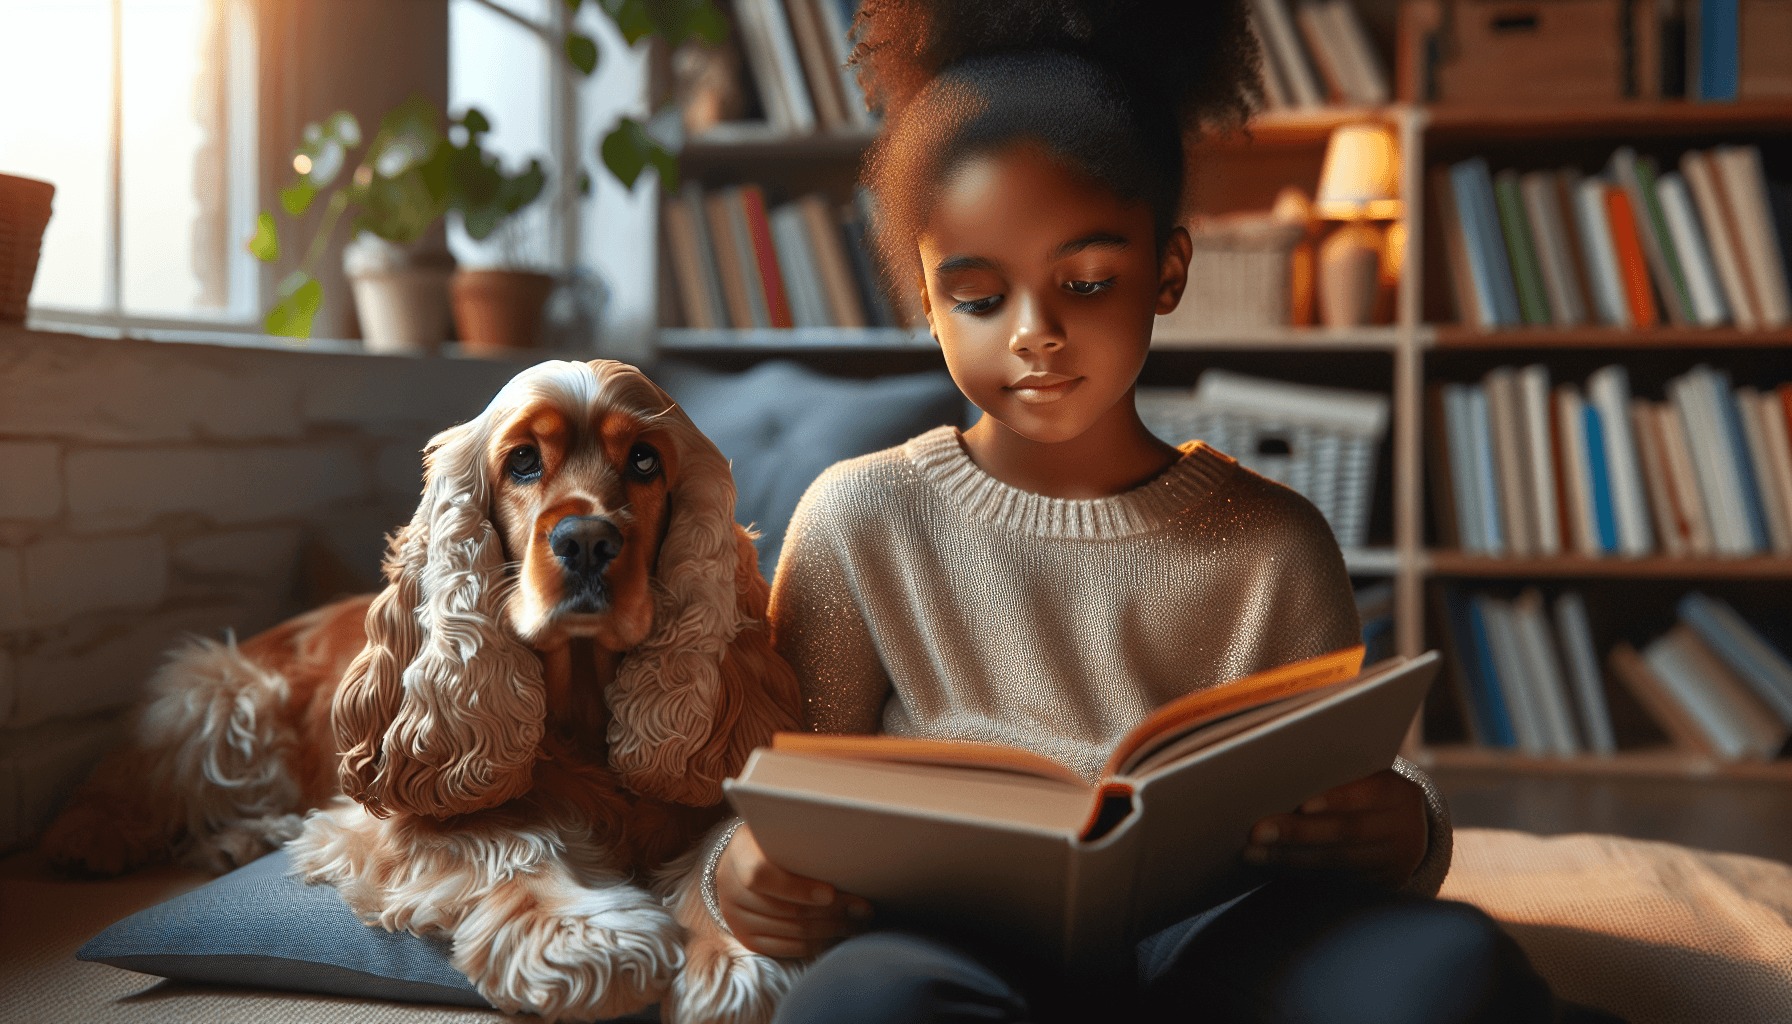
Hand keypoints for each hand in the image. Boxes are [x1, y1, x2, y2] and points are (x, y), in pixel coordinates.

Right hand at [714, 823, 871, 957]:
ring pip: (791, 931)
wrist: (741, 862)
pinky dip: (815, 943)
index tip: (830, 892)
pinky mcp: (745, 938)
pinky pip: (786, 948)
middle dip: (830, 911)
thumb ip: (805, 844)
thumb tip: (848, 862)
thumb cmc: (773, 843)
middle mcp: (731, 889)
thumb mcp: (781, 834)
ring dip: (829, 928)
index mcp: (739, 854)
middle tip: (861, 909)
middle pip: (786, 909)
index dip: (798, 888)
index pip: (761, 876)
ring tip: (855, 921)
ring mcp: (736, 917)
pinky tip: (835, 934)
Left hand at [1242, 768, 1426, 889]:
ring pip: (1337, 863)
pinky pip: (1336, 881)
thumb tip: (1281, 778)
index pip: (1364, 795)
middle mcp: (1403, 830)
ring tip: (1254, 854)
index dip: (1333, 800)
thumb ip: (1338, 778)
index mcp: (1398, 793)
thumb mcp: (1368, 777)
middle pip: (1346, 833)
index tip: (1300, 805)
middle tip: (1257, 833)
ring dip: (1290, 859)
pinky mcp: (1382, 886)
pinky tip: (1273, 867)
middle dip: (1298, 833)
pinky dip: (1301, 873)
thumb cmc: (1372, 792)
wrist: (1411, 829)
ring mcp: (1394, 863)